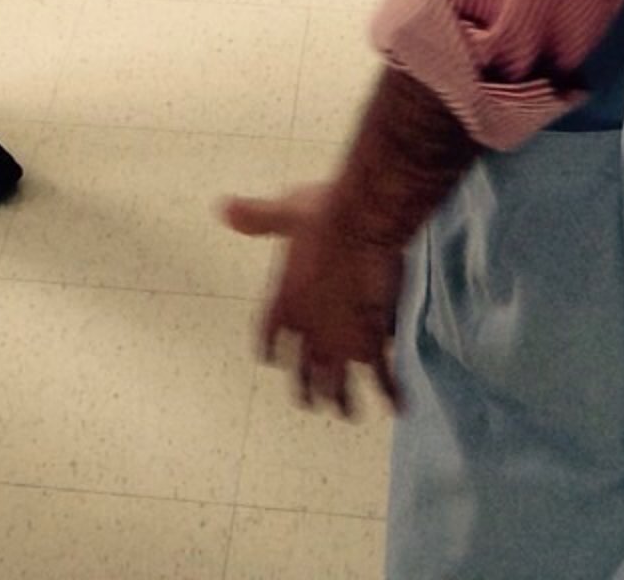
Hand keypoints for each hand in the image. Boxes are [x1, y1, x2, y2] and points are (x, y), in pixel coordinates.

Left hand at [224, 179, 405, 416]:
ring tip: (348, 414)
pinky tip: (399, 405)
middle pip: (302, 371)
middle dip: (306, 388)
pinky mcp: (369, 342)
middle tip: (310, 402)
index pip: (268, 335)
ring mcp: (337, 341)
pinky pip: (380, 377)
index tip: (271, 360)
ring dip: (341, 400)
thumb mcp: (286, 212)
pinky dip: (390, 392)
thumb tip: (224, 209)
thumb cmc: (323, 214)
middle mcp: (306, 329)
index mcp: (283, 300)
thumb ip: (258, 218)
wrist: (361, 223)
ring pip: (336, 384)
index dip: (270, 348)